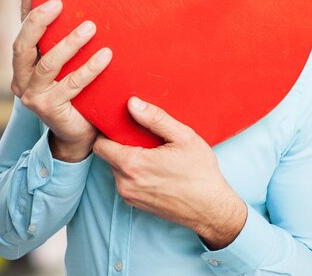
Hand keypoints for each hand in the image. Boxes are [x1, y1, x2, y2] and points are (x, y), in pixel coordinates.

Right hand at [11, 0, 111, 161]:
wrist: (78, 132)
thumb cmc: (69, 90)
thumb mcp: (56, 59)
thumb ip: (42, 29)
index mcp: (21, 66)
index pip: (21, 36)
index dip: (32, 15)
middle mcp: (20, 81)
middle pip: (24, 48)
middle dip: (41, 23)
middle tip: (61, 4)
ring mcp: (33, 97)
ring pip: (49, 65)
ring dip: (70, 44)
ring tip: (91, 27)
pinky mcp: (49, 109)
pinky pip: (71, 85)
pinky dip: (88, 69)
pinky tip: (105, 56)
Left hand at [93, 97, 246, 248]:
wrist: (211, 208)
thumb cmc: (200, 172)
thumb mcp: (183, 137)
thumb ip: (155, 118)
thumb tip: (132, 103)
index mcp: (133, 164)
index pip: (100, 145)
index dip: (108, 131)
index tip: (122, 123)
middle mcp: (125, 183)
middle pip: (109, 156)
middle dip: (122, 143)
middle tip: (144, 136)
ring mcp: (130, 196)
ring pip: (118, 169)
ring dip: (130, 158)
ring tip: (154, 151)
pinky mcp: (137, 204)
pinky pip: (127, 182)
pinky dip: (136, 172)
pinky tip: (157, 168)